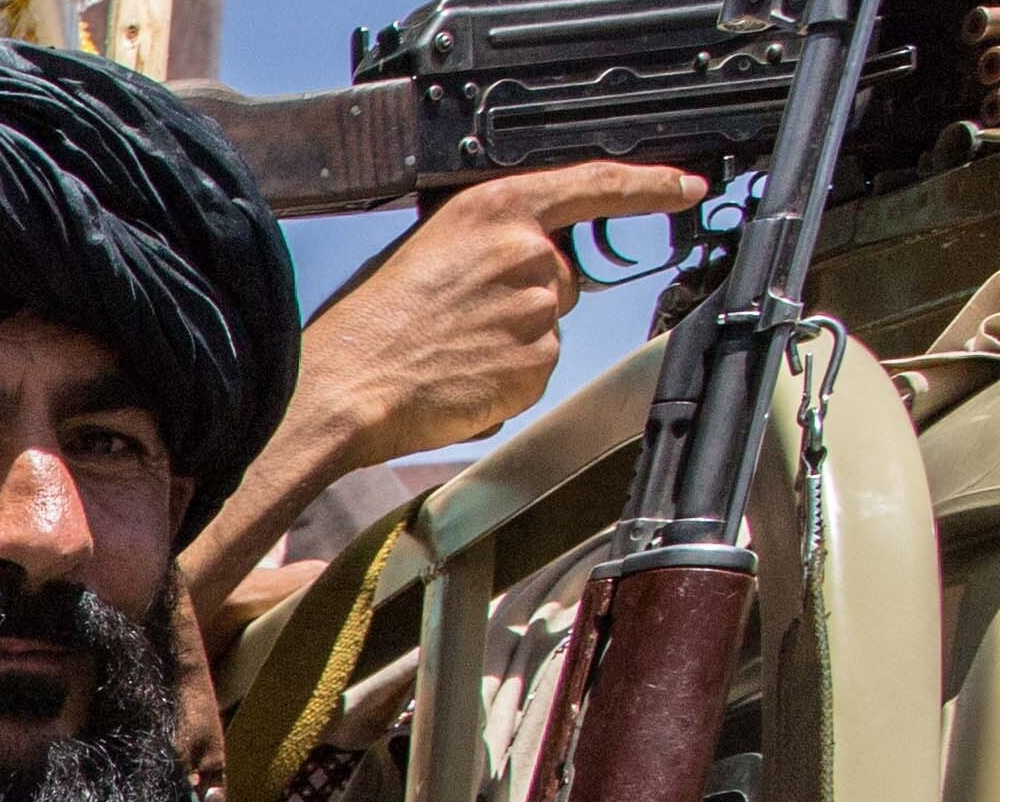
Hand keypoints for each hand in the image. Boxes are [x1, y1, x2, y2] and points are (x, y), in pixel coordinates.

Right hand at [300, 165, 701, 471]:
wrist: (344, 389)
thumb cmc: (368, 324)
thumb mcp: (426, 249)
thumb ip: (487, 244)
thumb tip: (524, 261)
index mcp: (495, 209)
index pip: (596, 184)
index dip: (649, 185)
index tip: (685, 187)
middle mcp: (527, 253)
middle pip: (562, 275)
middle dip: (524, 298)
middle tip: (460, 321)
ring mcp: (538, 311)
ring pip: (547, 326)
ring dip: (510, 343)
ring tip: (449, 353)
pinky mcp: (538, 365)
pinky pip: (535, 370)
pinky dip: (504, 379)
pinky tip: (458, 379)